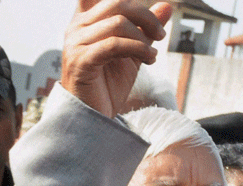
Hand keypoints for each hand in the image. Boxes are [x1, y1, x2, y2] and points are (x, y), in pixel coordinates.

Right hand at [62, 0, 171, 117]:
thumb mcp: (133, 53)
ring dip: (143, 39)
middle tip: (161, 35)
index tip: (154, 23)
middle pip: (118, 4)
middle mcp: (77, 27)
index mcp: (86, 21)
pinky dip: (137, 49)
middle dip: (146, 17)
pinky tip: (149, 60)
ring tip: (152, 57)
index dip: (134, 4)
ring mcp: (76, 43)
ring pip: (118, 24)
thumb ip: (145, 29)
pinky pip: (114, 45)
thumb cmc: (108, 86)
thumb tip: (167, 5)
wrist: (95, 117)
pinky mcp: (80, 60)